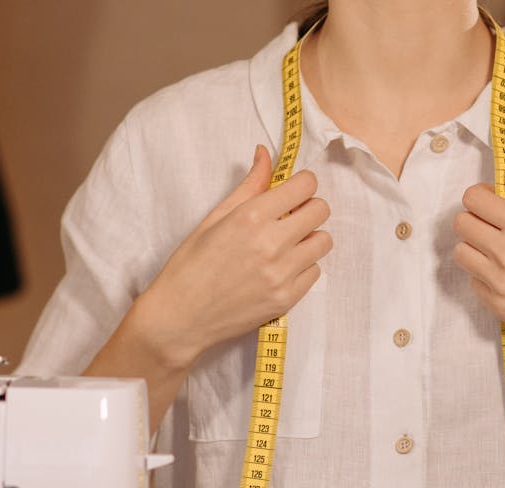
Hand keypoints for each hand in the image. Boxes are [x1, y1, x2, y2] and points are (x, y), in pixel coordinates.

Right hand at [127, 145, 331, 369]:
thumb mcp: (214, 218)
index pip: (306, 185)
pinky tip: (280, 269)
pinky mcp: (287, 298)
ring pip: (323, 242)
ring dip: (309, 238)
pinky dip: (303, 267)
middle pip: (321, 210)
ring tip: (286, 244)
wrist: (181, 316)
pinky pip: (315, 272)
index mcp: (251, 217)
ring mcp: (282, 274)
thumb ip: (248, 186)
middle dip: (309, 208)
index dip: (302, 184)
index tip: (293, 191)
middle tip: (290, 217)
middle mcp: (271, 244)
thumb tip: (265, 154)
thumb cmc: (191, 265)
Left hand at [453, 154, 504, 384]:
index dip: (482, 196)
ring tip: (502, 253)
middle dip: (476, 220)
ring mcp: (499, 282)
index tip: (494, 201)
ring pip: (461, 253)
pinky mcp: (497, 306)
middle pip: (461, 224)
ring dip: (475, 249)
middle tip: (497, 227)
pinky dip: (484, 276)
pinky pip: (473, 282)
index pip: (473, 198)